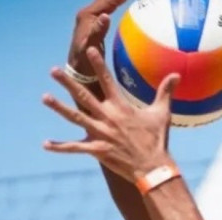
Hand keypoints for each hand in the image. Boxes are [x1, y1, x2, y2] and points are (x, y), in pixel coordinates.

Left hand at [42, 47, 179, 182]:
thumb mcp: (162, 114)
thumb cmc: (157, 140)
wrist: (152, 168)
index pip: (107, 80)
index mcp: (121, 107)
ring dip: (59, 107)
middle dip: (68, 82)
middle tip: (54, 70)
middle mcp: (108, 117)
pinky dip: (60, 147)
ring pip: (75, 117)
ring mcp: (100, 134)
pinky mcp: (97, 150)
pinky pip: (75, 148)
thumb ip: (166, 92)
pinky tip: (45, 144)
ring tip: (45, 97)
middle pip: (84, 95)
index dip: (98, 64)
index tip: (89, 50)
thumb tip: (177, 74)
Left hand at [67, 0, 126, 79]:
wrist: (80, 72)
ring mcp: (91, 19)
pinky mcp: (95, 24)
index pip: (106, 0)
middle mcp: (87, 14)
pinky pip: (107, 9)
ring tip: (126, 0)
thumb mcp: (91, 46)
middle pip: (105, 0)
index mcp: (87, 16)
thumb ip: (97, 31)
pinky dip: (115, 6)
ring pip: (106, 3)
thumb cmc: (86, 61)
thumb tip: (106, 16)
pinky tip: (122, 5)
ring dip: (116, 0)